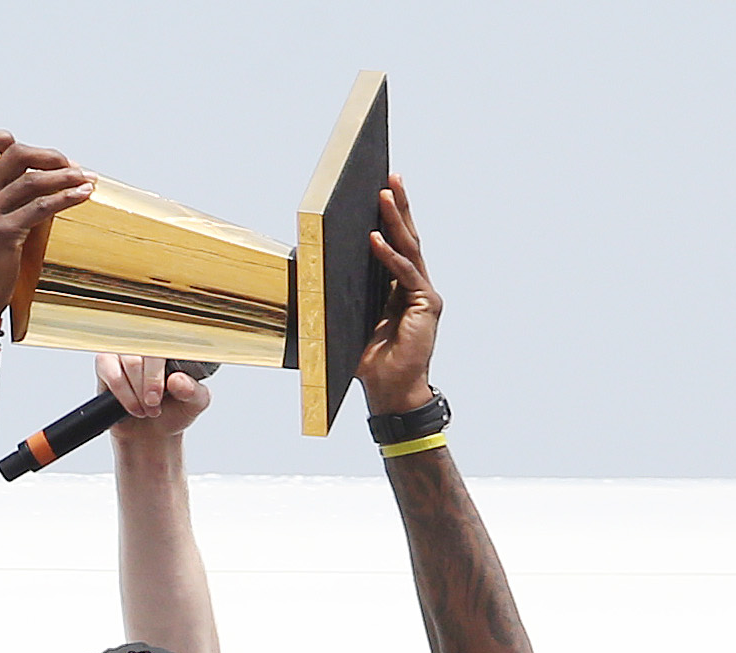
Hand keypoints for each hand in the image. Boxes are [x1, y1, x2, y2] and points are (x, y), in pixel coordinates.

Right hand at [0, 130, 94, 316]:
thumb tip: (40, 178)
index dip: (7, 138)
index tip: (35, 154)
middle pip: (16, 154)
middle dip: (51, 156)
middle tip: (73, 166)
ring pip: (33, 179)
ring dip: (66, 176)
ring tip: (88, 179)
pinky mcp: (3, 233)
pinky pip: (41, 207)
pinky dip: (67, 198)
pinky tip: (83, 195)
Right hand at [100, 354, 212, 442]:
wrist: (152, 434)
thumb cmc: (174, 411)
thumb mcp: (194, 404)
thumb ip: (193, 391)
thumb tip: (177, 380)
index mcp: (175, 346)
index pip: (171, 342)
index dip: (168, 367)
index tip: (169, 389)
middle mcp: (150, 344)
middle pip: (149, 353)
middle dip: (151, 384)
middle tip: (155, 405)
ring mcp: (127, 351)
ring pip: (131, 362)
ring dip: (138, 392)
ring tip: (145, 409)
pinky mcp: (106, 362)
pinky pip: (111, 371)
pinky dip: (123, 393)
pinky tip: (132, 406)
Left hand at [356, 175, 442, 416]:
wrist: (390, 392)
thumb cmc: (369, 362)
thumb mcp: (349, 321)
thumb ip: (340, 297)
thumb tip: (309, 277)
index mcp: (398, 288)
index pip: (395, 245)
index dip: (389, 218)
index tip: (379, 189)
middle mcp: (415, 286)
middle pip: (407, 238)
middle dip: (399, 207)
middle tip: (390, 177)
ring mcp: (423, 294)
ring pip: (410, 248)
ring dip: (397, 220)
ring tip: (386, 194)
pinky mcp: (426, 305)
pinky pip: (405, 274)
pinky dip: (389, 256)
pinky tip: (375, 239)